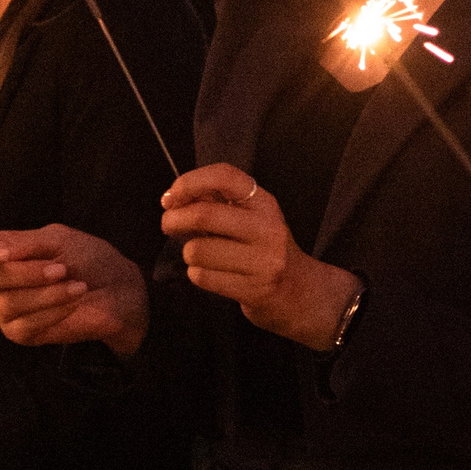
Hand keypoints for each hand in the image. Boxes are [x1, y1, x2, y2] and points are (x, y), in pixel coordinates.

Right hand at [0, 224, 147, 355]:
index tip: (1, 255)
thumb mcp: (57, 240)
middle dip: (25, 273)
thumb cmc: (88, 259)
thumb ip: (22, 243)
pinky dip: (51, 311)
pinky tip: (72, 302)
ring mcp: (6, 309)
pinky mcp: (21, 333)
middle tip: (61, 269)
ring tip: (75, 285)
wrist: (118, 291)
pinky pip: (22, 325)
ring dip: (45, 293)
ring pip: (5, 304)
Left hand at [160, 163, 360, 350]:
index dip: (189, 182)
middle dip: (174, 220)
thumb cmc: (264, 251)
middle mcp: (268, 228)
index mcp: (265, 203)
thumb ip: (218, 203)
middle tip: (169, 226)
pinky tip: (213, 275)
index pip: (224, 176)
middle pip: (204, 214)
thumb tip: (175, 198)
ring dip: (189, 254)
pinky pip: (203, 277)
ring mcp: (264, 261)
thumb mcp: (251, 219)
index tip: (170, 198)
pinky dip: (198, 275)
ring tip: (203, 257)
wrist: (301, 293)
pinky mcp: (255, 290)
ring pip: (197, 250)